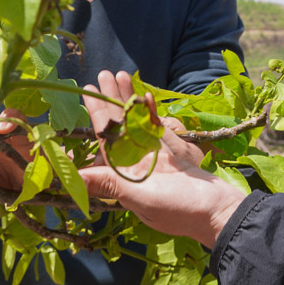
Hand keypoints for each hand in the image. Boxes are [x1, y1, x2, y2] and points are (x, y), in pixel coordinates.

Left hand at [80, 70, 246, 248]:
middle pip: (113, 129)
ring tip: (117, 74)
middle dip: (103, 104)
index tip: (65, 121)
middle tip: (93, 80)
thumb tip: (70, 179)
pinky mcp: (171, 147)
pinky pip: (155, 124)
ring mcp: (152, 153)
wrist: (219, 209)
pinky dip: (149, 109)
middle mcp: (132, 164)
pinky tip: (143, 93)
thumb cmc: (178, 210)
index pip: (94, 153)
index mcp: (120, 177)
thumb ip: (107, 184)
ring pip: (133, 121)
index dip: (80, 137)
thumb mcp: (140, 197)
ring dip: (125, 99)